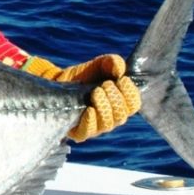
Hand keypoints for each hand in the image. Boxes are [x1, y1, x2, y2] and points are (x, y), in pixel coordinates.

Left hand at [23, 53, 141, 140]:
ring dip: (104, 106)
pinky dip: (91, 120)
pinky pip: (88, 131)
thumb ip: (112, 62)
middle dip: (115, 98)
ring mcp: (96, 126)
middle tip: (104, 85)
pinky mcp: (80, 131)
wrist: (59, 80)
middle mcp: (111, 117)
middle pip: (121, 115)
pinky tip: (89, 109)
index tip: (121, 79)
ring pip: (107, 124)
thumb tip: (120, 69)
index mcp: (120, 102)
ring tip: (96, 92)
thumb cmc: (84, 75)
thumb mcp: (99, 64)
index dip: (130, 93)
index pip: (134, 104)